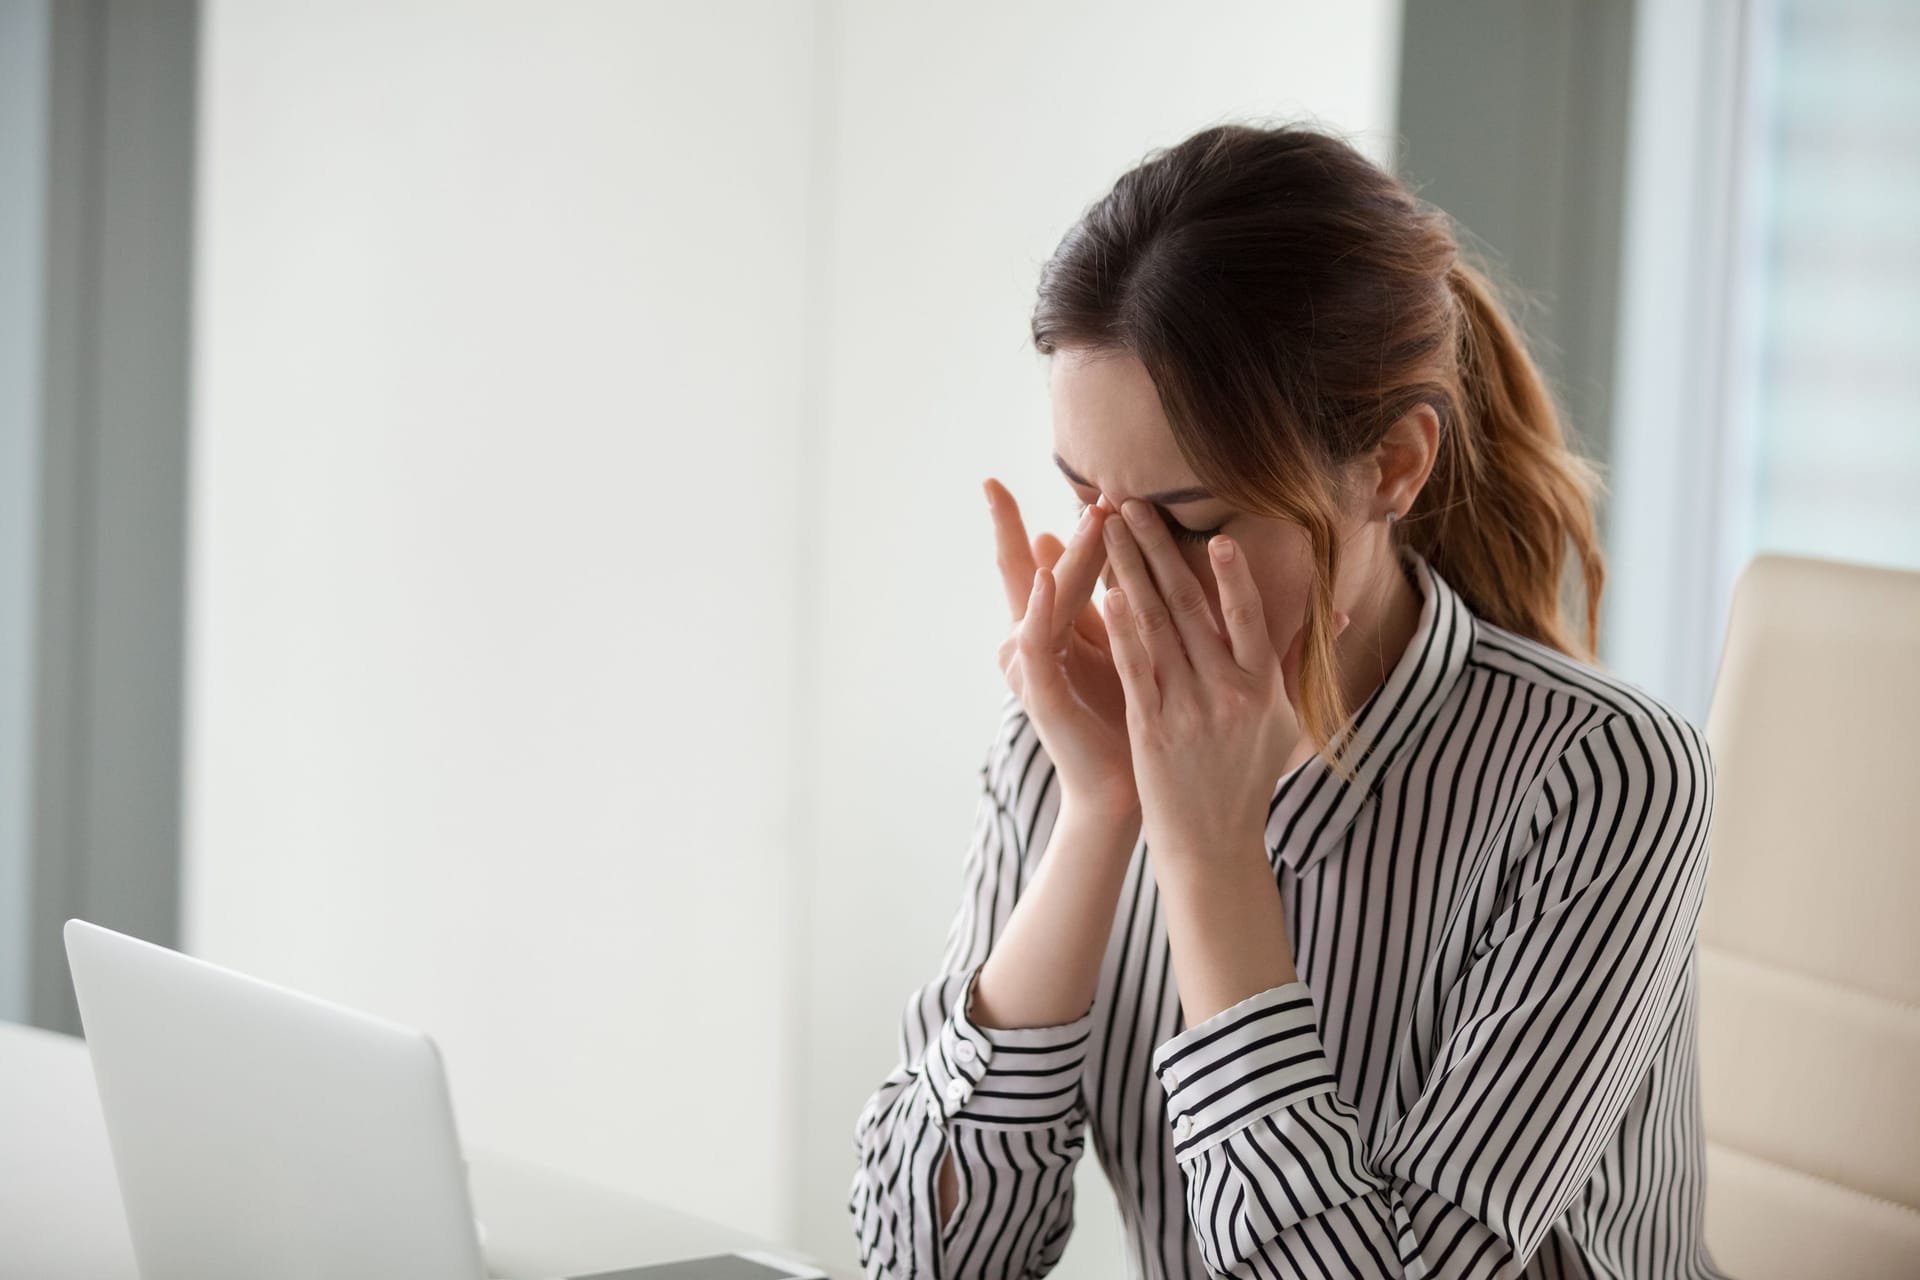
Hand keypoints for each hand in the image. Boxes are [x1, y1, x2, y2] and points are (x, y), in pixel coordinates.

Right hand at [985, 477, 1138, 816]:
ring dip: (1064, 554)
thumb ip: (1109, 600)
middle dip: (1019, 527)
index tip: (992, 480)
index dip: (1011, 523)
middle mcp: (1027, 644)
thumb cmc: (1125, 716)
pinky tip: (1048, 576)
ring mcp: (1030, 669)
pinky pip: (1036, 643)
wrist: (1123, 788)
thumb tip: (1113, 549)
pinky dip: (1040, 608)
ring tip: (1086, 515)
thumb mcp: (1119, 645)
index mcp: (1047, 630)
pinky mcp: (1041, 693)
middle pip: (1025, 572)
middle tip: (1021, 484)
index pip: (1032, 564)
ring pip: (1040, 598)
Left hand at [1097, 499, 1349, 868]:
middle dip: (1158, 551)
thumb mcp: (1285, 722)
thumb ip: (1297, 663)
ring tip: (1108, 532)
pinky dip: (1121, 631)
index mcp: (1264, 687)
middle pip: (1190, 608)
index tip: (1216, 534)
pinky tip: (1105, 595)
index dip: (1233, 576)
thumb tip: (1338, 615)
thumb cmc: (1248, 779)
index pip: (1248, 618)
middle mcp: (1228, 693)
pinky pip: (1136, 670)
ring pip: (1157, 628)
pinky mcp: (1151, 729)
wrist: (1212, 843)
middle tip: (1132, 505)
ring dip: (1130, 573)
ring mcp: (1188, 710)